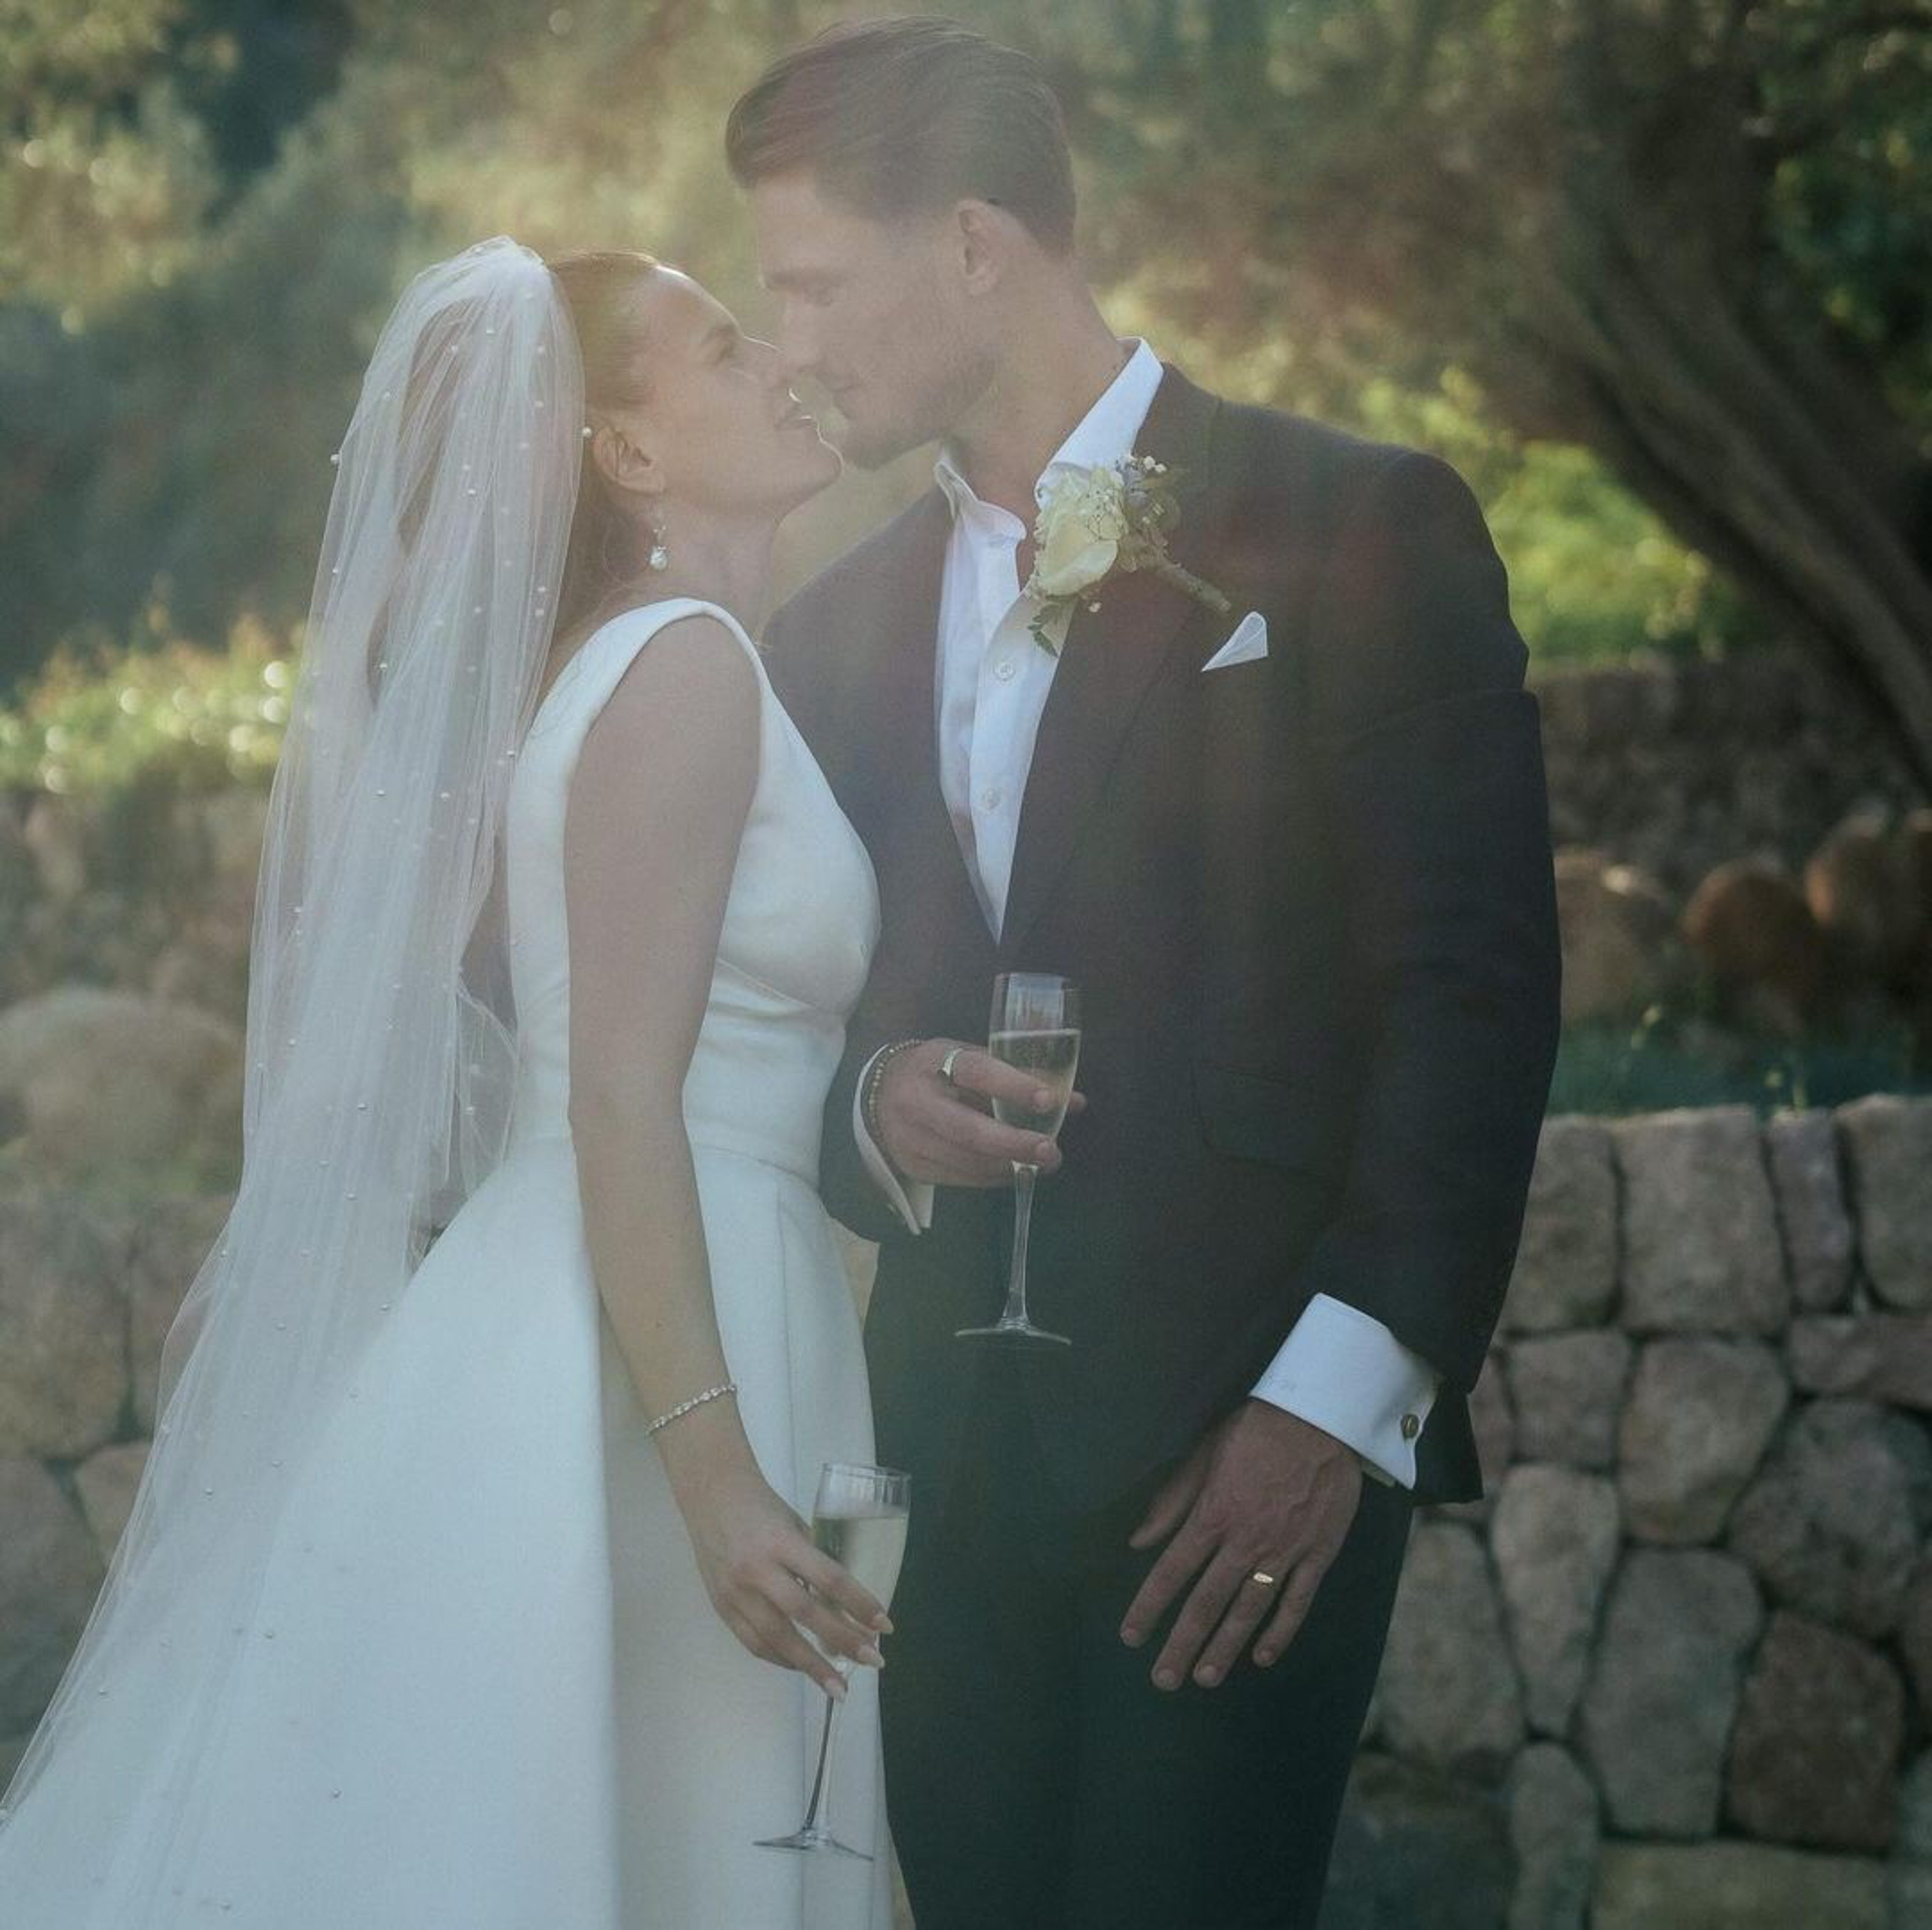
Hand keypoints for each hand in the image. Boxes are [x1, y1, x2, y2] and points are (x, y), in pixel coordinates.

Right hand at [677, 1463, 893, 1697]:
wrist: (709, 1494)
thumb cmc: (761, 1505)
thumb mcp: (795, 1524)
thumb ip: (814, 1561)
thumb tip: (845, 1603)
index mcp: (781, 1542)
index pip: (828, 1577)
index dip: (858, 1604)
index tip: (884, 1625)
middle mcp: (756, 1570)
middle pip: (805, 1614)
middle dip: (841, 1642)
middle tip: (873, 1662)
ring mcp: (735, 1593)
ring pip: (776, 1640)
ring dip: (810, 1666)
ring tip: (837, 1685)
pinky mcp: (721, 1607)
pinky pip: (753, 1643)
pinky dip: (780, 1659)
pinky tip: (801, 1667)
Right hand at [874, 1038, 1087, 1188]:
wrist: (876, 1095)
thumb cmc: (935, 1071)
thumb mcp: (966, 1058)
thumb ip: (1016, 1076)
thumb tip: (1073, 1101)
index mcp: (934, 1061)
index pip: (976, 1072)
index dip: (1013, 1086)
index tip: (1049, 1100)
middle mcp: (917, 1101)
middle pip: (969, 1130)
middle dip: (1014, 1144)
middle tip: (1051, 1151)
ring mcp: (911, 1138)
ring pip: (968, 1161)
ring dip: (1011, 1166)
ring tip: (1043, 1162)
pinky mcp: (914, 1167)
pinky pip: (962, 1178)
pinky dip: (994, 1176)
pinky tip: (1016, 1171)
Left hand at [1119, 1401, 1360, 1689]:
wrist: (1319, 1418)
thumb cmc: (1255, 1432)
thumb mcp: (1203, 1455)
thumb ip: (1172, 1501)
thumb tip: (1139, 1541)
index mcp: (1212, 1515)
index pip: (1172, 1571)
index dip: (1149, 1607)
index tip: (1131, 1637)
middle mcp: (1244, 1541)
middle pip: (1207, 1602)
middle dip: (1182, 1644)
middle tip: (1164, 1681)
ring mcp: (1283, 1552)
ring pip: (1249, 1610)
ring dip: (1225, 1647)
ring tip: (1205, 1678)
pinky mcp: (1317, 1555)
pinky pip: (1297, 1603)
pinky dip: (1280, 1633)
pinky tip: (1262, 1657)